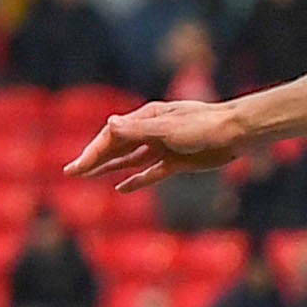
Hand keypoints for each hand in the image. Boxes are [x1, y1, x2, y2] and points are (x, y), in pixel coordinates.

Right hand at [63, 101, 255, 189]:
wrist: (236, 133)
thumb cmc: (203, 125)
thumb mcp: (168, 128)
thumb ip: (138, 130)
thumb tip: (109, 124)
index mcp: (145, 119)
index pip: (111, 137)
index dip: (92, 152)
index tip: (76, 168)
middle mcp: (150, 132)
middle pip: (116, 148)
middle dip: (93, 160)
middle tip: (70, 173)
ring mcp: (162, 147)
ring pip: (129, 160)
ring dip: (109, 167)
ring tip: (88, 176)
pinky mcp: (176, 162)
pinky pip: (150, 173)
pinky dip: (136, 179)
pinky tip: (121, 187)